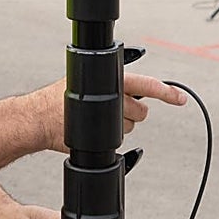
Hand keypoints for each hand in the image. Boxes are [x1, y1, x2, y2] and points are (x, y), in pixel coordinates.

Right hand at [34, 73, 186, 152]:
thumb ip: (105, 80)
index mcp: (109, 81)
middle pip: (140, 111)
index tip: (180, 98)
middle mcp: (112, 99)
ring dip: (118, 127)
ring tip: (96, 121)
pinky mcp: (106, 138)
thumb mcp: (81, 80)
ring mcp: (109, 120)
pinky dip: (111, 138)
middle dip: (132, 114)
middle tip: (112, 111)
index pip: (146, 85)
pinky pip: (119, 141)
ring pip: (130, 127)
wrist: (39, 119)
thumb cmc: (56, 100)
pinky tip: (96, 132)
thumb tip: (126, 77)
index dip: (166, 92)